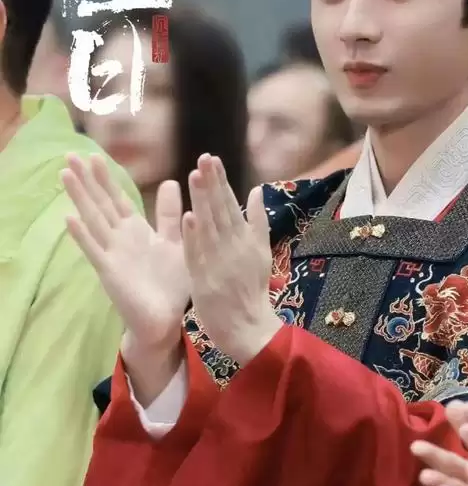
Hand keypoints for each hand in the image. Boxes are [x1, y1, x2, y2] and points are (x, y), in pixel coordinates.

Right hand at [61, 154, 189, 398]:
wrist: (165, 320)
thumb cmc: (171, 283)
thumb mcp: (175, 242)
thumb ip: (170, 215)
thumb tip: (172, 181)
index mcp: (136, 231)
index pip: (118, 199)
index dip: (106, 179)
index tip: (95, 155)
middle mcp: (120, 239)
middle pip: (100, 204)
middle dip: (87, 180)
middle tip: (70, 154)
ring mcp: (112, 254)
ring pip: (93, 220)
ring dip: (79, 197)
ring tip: (65, 174)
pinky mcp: (110, 272)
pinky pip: (94, 250)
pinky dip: (82, 235)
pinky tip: (68, 218)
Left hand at [182, 155, 281, 365]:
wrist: (249, 327)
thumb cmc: (252, 289)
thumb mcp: (261, 252)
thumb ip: (258, 221)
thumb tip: (257, 190)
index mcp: (247, 239)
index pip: (231, 204)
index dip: (221, 182)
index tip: (212, 159)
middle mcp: (233, 246)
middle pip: (220, 210)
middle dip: (211, 183)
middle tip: (203, 158)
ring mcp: (218, 262)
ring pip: (208, 227)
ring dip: (202, 202)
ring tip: (195, 177)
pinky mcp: (205, 279)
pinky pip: (198, 255)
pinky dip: (194, 237)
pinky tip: (188, 218)